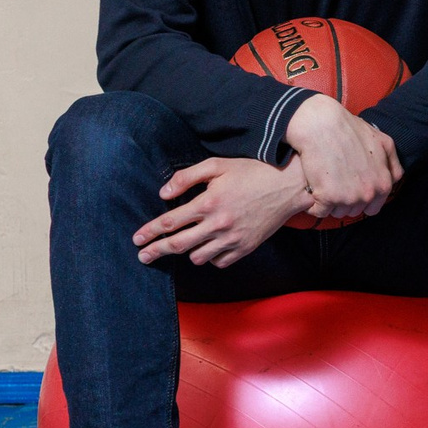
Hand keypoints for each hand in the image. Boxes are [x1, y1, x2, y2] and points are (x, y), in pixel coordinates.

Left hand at [134, 157, 310, 266]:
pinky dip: (210, 257)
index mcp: (208, 203)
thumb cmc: (253, 171)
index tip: (136, 239)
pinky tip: (209, 247)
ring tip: (184, 244)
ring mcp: (233, 238)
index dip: (149, 232)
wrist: (290, 186)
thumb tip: (163, 194)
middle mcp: (218, 224)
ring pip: (198, 257)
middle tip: (142, 256)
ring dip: (187, 252)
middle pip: (178, 244)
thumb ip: (186, 177)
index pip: (169, 222)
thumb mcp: (218, 165)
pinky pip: (220, 261)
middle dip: (156, 251)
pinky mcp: (246, 247)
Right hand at [284, 95, 400, 221]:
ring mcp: (348, 197)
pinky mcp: (327, 197)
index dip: (361, 199)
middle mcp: (369, 194)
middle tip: (335, 181)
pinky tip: (313, 188)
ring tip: (324, 182)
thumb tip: (394, 180)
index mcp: (383, 184)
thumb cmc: (351, 130)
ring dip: (330, 203)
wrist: (321, 125)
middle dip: (345, 200)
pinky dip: (314, 204)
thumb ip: (392, 164)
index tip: (350, 188)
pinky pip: (319, 211)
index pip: (373, 208)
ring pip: (337, 212)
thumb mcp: (383, 142)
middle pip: (354, 210)